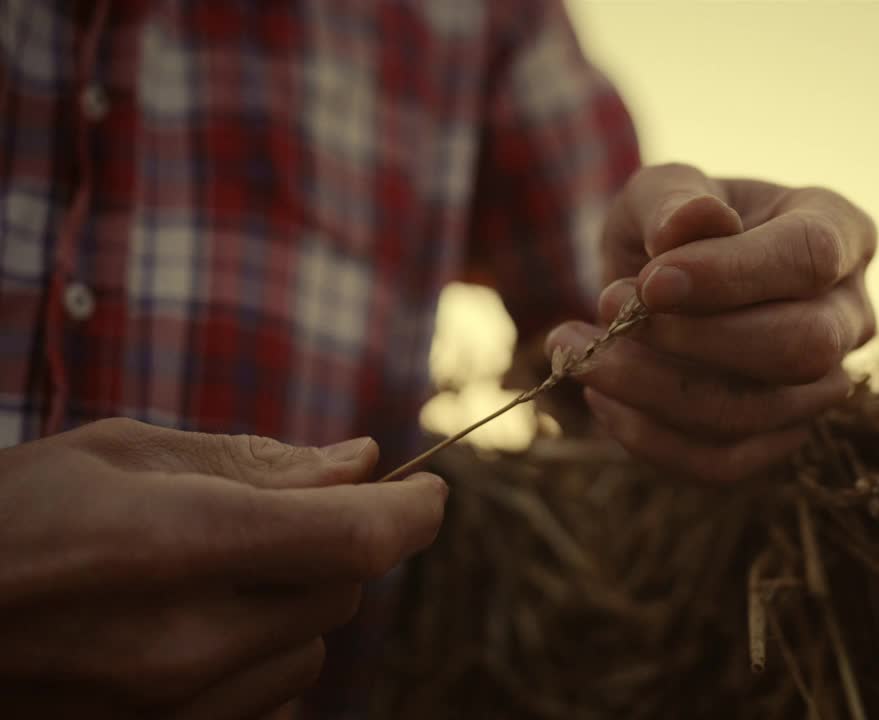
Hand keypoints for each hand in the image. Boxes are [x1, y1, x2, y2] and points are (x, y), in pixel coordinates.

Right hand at [0, 418, 447, 717]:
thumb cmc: (7, 518)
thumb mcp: (119, 456)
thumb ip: (253, 462)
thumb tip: (359, 462)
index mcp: (180, 543)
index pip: (359, 539)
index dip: (415, 512)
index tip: (429, 490)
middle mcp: (189, 640)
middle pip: (344, 591)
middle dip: (342, 544)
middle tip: (287, 513)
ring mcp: (175, 706)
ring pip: (313, 650)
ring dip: (299, 603)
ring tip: (218, 572)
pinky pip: (269, 696)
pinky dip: (263, 655)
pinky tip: (199, 624)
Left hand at [547, 163, 875, 482]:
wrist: (659, 284)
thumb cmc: (673, 226)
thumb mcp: (662, 191)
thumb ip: (674, 197)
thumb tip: (690, 222)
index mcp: (840, 231)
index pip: (810, 257)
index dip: (732, 275)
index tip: (650, 282)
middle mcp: (849, 314)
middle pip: (803, 347)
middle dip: (696, 340)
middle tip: (609, 310)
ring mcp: (823, 385)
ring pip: (756, 411)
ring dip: (652, 389)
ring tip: (578, 349)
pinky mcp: (780, 438)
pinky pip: (725, 462)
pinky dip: (651, 438)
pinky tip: (603, 397)